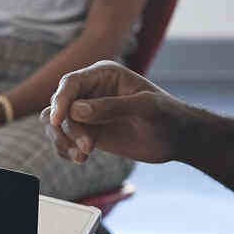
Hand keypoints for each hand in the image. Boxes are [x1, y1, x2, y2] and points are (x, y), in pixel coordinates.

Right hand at [45, 60, 186, 165]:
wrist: (177, 138)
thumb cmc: (167, 115)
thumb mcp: (146, 107)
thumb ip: (112, 106)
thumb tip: (76, 110)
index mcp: (104, 74)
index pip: (71, 83)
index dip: (60, 100)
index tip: (57, 120)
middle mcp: (91, 91)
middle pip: (60, 105)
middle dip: (68, 128)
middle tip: (88, 147)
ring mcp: (88, 113)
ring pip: (55, 123)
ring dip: (62, 140)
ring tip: (82, 156)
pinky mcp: (88, 132)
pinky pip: (63, 139)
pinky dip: (65, 150)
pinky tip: (80, 159)